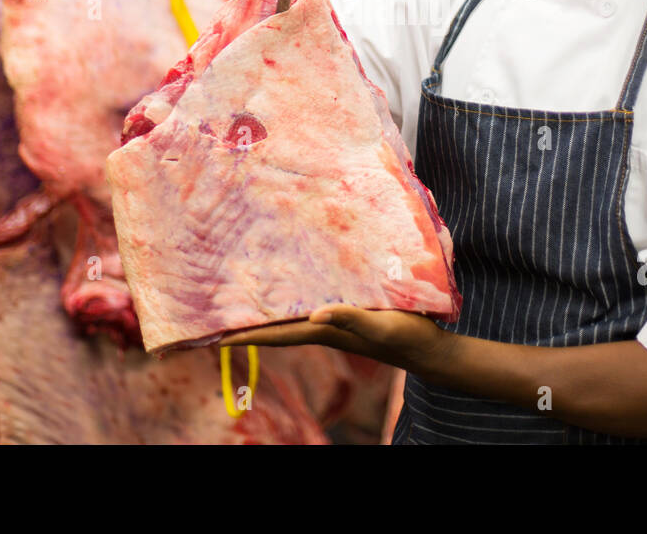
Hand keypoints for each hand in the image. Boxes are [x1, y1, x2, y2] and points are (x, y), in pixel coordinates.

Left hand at [218, 304, 455, 379]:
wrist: (429, 350)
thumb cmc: (407, 335)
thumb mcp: (380, 325)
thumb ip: (350, 318)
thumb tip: (314, 314)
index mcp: (327, 331)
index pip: (279, 335)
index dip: (249, 335)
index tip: (217, 336)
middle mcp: (325, 328)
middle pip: (279, 329)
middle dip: (249, 326)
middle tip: (218, 319)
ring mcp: (336, 325)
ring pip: (292, 320)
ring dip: (268, 316)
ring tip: (243, 305)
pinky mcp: (349, 317)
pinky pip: (311, 311)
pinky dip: (293, 307)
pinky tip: (291, 296)